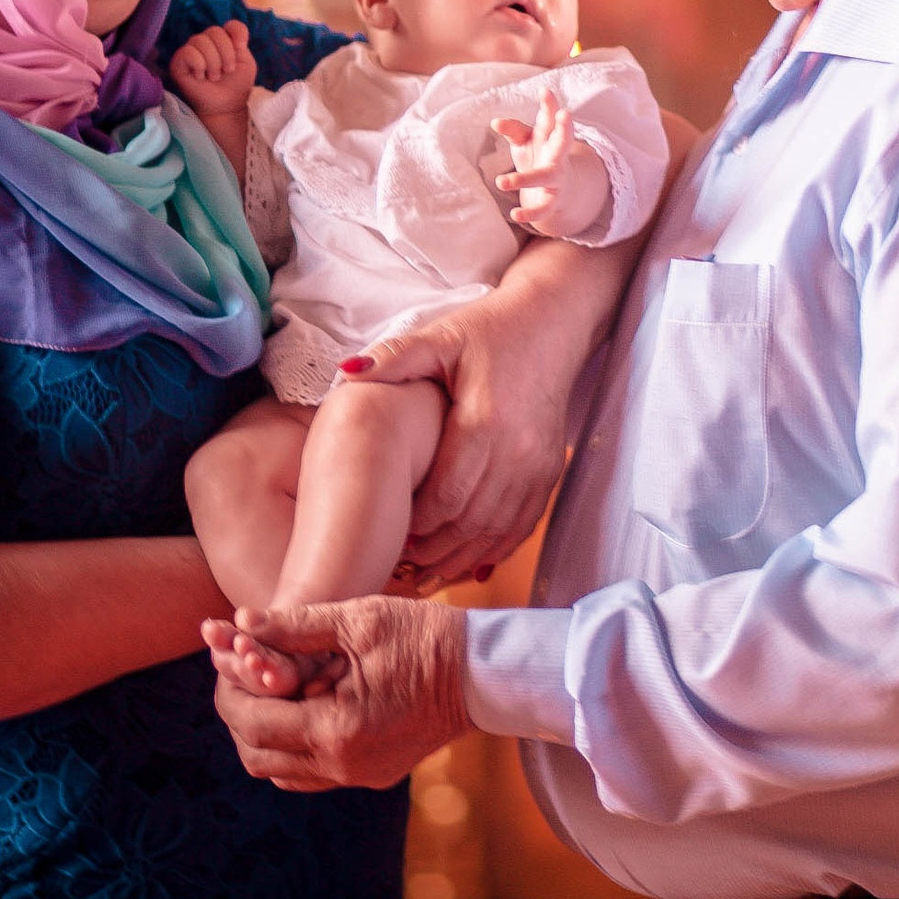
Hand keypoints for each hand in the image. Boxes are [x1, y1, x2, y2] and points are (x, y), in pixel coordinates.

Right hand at [169, 20, 259, 116]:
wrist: (227, 105)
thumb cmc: (236, 85)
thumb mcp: (246, 62)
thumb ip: (240, 42)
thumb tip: (232, 33)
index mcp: (223, 39)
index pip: (230, 25)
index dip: (237, 33)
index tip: (241, 47)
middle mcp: (205, 42)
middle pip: (215, 31)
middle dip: (226, 53)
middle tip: (226, 71)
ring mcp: (191, 51)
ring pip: (200, 40)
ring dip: (213, 62)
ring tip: (214, 77)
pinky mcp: (178, 63)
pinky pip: (187, 52)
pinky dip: (198, 64)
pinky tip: (201, 76)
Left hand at [205, 598, 469, 790]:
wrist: (484, 672)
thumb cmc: (425, 636)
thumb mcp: (360, 618)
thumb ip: (294, 623)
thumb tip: (239, 620)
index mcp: (335, 728)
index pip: (252, 722)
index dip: (228, 691)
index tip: (225, 659)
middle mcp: (343, 764)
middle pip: (258, 756)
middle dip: (239, 715)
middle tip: (237, 676)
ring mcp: (359, 775)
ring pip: (281, 771)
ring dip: (263, 735)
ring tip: (266, 690)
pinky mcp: (372, 774)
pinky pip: (311, 772)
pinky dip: (292, 746)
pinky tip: (300, 707)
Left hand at [338, 268, 584, 587]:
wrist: (553, 323)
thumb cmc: (490, 331)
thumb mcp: (440, 338)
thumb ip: (394, 359)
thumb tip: (345, 374)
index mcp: (486, 422)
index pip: (447, 495)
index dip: (416, 525)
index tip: (387, 534)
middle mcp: (518, 453)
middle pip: (470, 523)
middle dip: (432, 550)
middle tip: (396, 565)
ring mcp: (538, 467)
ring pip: (496, 533)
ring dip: (460, 558)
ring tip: (423, 574)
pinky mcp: (550, 472)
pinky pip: (521, 527)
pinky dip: (492, 550)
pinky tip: (466, 563)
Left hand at [493, 92, 608, 239]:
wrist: (562, 193)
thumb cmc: (539, 157)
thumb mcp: (526, 141)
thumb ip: (513, 130)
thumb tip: (495, 122)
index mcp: (549, 137)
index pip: (549, 118)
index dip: (548, 105)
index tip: (544, 90)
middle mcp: (557, 156)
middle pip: (564, 141)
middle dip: (565, 128)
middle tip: (565, 114)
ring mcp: (557, 178)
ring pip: (545, 177)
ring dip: (524, 179)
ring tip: (501, 182)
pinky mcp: (553, 200)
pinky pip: (543, 208)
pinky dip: (529, 212)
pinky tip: (514, 215)